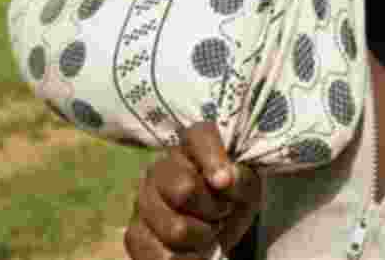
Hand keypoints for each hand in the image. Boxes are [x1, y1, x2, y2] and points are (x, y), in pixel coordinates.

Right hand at [124, 122, 262, 259]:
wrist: (218, 228)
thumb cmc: (233, 198)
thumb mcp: (249, 187)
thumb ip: (243, 179)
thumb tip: (226, 179)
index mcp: (191, 146)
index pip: (200, 136)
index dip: (213, 158)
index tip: (224, 182)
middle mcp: (160, 168)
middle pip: (183, 189)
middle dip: (212, 209)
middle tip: (222, 212)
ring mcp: (142, 201)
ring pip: (175, 229)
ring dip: (203, 238)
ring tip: (209, 231)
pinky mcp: (135, 234)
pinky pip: (160, 255)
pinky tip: (194, 251)